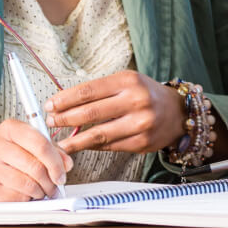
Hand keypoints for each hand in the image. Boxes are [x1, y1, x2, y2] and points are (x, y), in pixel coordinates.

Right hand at [0, 119, 72, 200]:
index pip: (40, 144)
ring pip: (27, 184)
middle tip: (55, 185)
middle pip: (35, 166)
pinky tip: (27, 193)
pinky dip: (27, 198)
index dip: (56, 162)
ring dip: (41, 191)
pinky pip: (16, 197)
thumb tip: (66, 164)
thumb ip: (49, 149)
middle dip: (51, 180)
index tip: (63, 172)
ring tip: (42, 190)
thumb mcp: (25, 142)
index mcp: (10, 128)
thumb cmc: (4, 153)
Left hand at [45, 70, 184, 152]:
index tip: (50, 105)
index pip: (88, 90)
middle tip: (51, 122)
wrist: (177, 113)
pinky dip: (92, 147)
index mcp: (128, 81)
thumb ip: (100, 92)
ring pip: (98, 135)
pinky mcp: (142, 143)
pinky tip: (81, 146)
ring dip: (74, 140)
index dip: (65, 99)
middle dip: (65, 118)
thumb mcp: (126, 82)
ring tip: (59, 143)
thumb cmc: (146, 95)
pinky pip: (110, 146)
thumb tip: (66, 104)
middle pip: (90, 112)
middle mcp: (136, 100)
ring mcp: (140, 123)